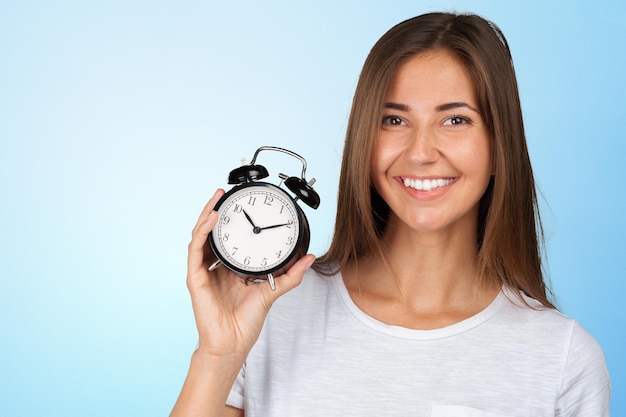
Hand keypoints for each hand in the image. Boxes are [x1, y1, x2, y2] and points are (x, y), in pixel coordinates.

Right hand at [187, 189, 314, 360]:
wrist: (233, 343)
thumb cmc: (246, 321)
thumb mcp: (272, 291)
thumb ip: (291, 274)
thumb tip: (309, 258)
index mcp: (229, 267)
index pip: (227, 236)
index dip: (231, 218)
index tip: (241, 202)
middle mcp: (214, 266)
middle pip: (210, 231)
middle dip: (215, 209)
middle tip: (224, 191)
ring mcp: (203, 270)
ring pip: (200, 235)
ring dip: (207, 214)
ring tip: (217, 198)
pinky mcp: (195, 278)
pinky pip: (195, 250)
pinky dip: (203, 232)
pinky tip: (212, 219)